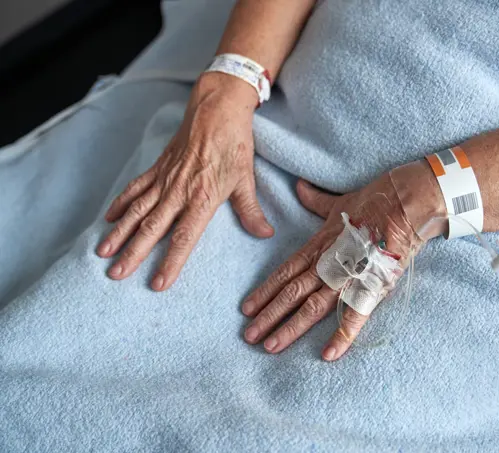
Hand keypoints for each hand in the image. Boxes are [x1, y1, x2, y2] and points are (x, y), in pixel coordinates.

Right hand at [97, 73, 273, 290]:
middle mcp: (179, 191)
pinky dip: (121, 203)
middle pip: (152, 228)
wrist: (217, 108)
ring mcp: (165, 178)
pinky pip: (136, 187)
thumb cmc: (234, 144)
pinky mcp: (158, 167)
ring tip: (103, 253)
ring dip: (120, 233)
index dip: (171, 262)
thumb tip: (265, 234)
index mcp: (203, 197)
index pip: (184, 237)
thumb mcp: (246, 179)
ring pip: (137, 210)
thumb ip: (251, 211)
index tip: (158, 283)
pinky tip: (108, 219)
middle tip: (116, 275)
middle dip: (133, 253)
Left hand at [242, 160, 446, 360]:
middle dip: (269, 316)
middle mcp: (328, 263)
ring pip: (313, 306)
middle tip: (249, 336)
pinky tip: (328, 355)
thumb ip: (315, 200)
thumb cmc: (374, 199)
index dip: (265, 291)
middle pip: (291, 293)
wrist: (407, 202)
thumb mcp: (339, 201)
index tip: (246, 309)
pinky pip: (355, 314)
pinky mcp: (372, 285)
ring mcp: (349, 276)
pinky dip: (343, 335)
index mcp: (319, 245)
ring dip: (290, 328)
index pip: (285, 272)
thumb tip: (298, 187)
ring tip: (271, 347)